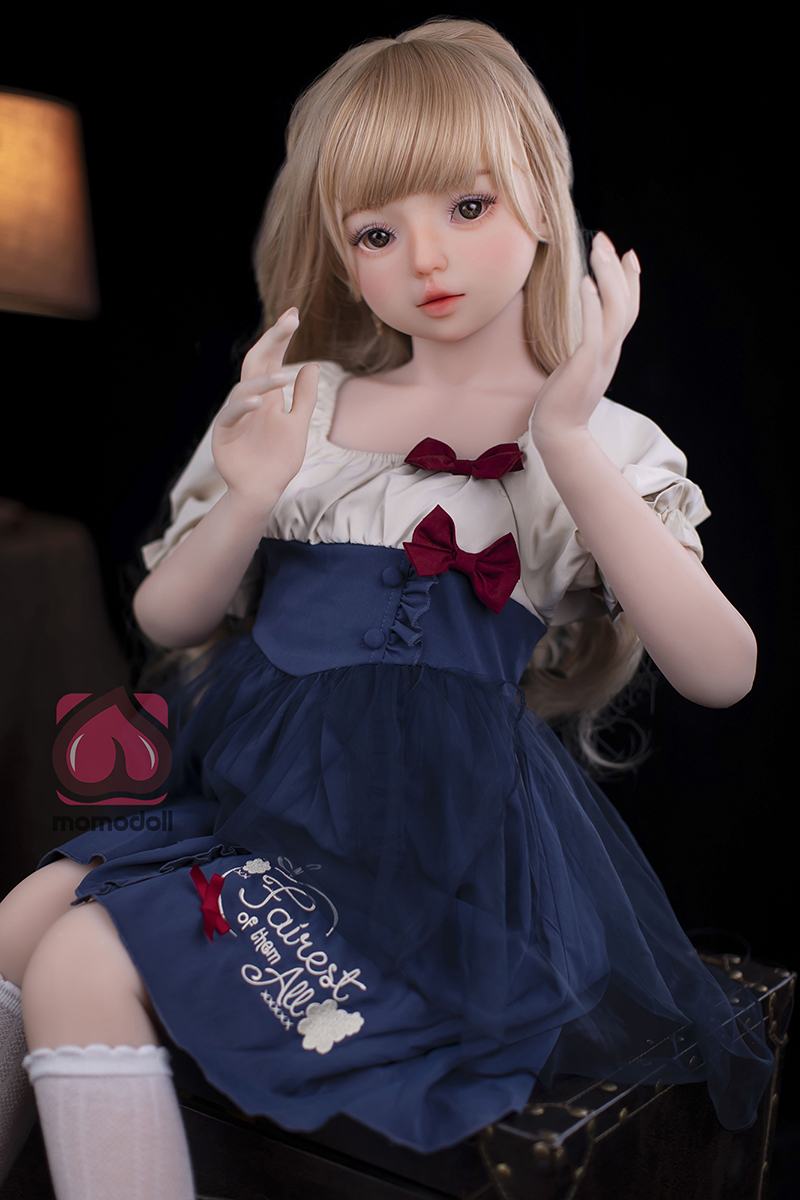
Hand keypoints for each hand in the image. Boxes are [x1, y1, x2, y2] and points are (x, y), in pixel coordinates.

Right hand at [211, 309, 318, 513]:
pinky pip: (231, 415)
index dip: (280, 338)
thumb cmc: (279, 459)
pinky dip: (244, 406)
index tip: (293, 315)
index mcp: (268, 397)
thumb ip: (304, 398)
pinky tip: (260, 402)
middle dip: (272, 341)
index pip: (272, 359)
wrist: (263, 491)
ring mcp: (236, 416)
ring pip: (244, 387)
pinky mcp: (224, 433)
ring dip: (262, 379)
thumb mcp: (298, 425)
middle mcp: (250, 401)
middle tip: (288, 322)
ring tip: (282, 375)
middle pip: (256, 363)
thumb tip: (312, 366)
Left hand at [529, 232, 639, 443]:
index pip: (628, 310)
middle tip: (605, 238)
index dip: (630, 281)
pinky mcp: (586, 365)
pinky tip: (585, 282)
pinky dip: (592, 303)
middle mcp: (611, 351)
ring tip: (598, 249)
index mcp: (610, 351)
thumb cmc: (560, 403)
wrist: (559, 434)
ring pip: (616, 310)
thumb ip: (582, 351)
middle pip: (626, 303)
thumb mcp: (575, 369)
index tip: (627, 254)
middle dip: (617, 269)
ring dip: (608, 277)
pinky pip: (594, 329)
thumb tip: (580, 337)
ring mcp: (601, 358)